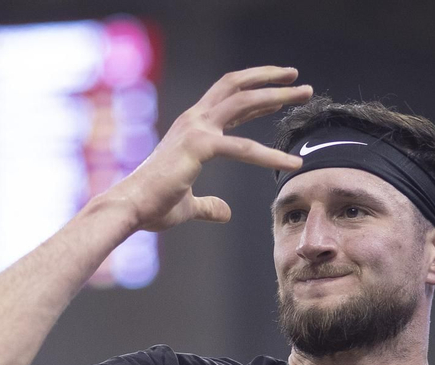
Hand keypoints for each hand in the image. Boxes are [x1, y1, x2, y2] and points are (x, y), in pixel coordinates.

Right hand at [107, 66, 311, 231]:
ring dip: (276, 95)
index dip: (255, 91)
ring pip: (243, 100)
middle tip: (300, 82)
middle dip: (270, 80)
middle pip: (237, 86)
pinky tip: (293, 164)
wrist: (129, 209)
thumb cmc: (152, 206)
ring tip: (306, 94)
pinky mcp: (199, 146)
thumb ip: (209, 206)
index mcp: (191, 126)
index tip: (280, 90)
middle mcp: (194, 119)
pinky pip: (243, 147)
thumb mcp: (188, 205)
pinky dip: (271, 155)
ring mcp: (196, 129)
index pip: (228, 98)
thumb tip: (225, 212)